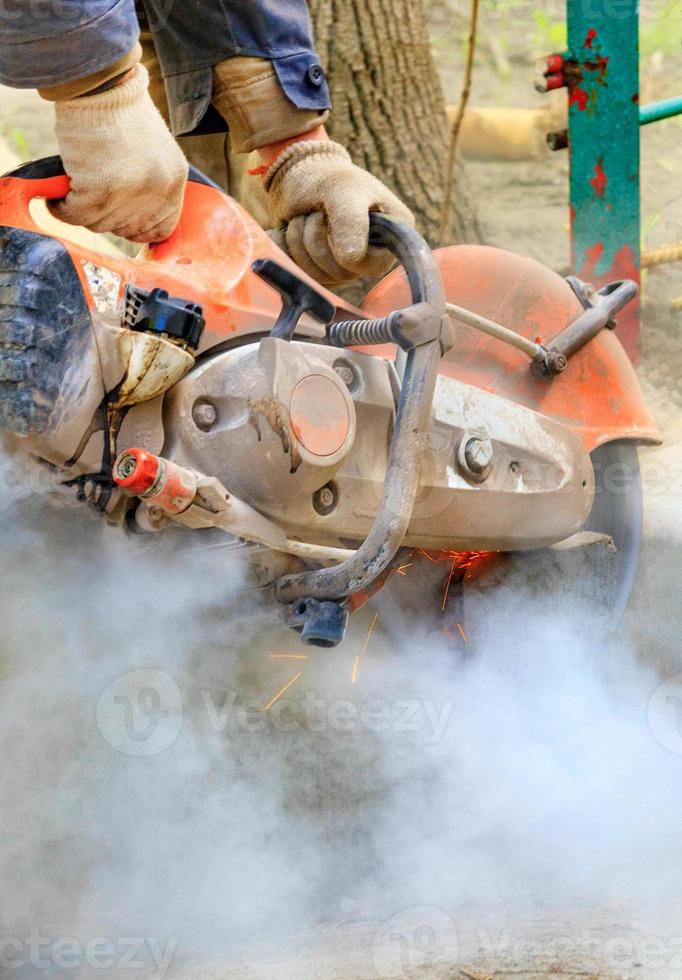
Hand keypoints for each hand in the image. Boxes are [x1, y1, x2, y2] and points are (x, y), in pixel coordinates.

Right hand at [51, 64, 187, 242]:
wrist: (101, 85)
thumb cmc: (121, 111)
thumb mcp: (155, 150)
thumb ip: (152, 182)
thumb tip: (133, 213)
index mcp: (174, 181)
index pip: (162, 229)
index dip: (138, 230)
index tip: (120, 222)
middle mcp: (156, 191)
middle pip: (126, 229)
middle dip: (106, 218)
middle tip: (91, 199)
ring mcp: (128, 194)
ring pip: (99, 224)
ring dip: (82, 212)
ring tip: (73, 193)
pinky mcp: (98, 192)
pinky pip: (75, 216)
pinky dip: (61, 209)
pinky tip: (57, 200)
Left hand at [264, 140, 413, 285]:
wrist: (297, 174)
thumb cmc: (326, 177)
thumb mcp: (341, 190)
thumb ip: (350, 221)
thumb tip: (352, 260)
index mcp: (393, 236)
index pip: (371, 265)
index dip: (343, 246)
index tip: (330, 216)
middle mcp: (374, 256)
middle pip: (341, 273)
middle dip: (315, 240)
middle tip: (313, 215)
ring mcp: (348, 267)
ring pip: (318, 277)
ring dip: (298, 243)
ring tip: (302, 218)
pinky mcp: (323, 272)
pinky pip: (301, 277)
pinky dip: (288, 250)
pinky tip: (290, 231)